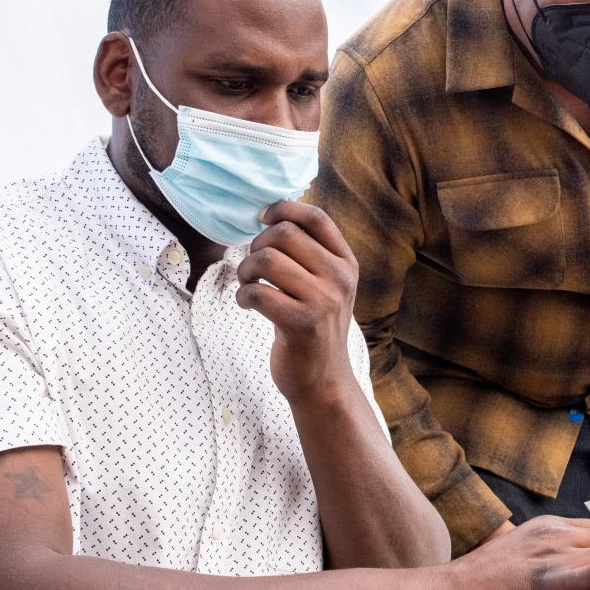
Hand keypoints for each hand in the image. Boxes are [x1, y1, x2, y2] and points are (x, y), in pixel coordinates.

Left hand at [235, 201, 358, 402]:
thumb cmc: (315, 327)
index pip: (315, 217)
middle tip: (252, 266)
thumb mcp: (326, 286)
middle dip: (256, 244)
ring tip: (247, 285)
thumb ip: (310, 253)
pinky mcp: (302, 324)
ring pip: (267, 259)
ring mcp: (324, 302)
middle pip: (285, 234)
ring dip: (245, 270)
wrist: (323, 380)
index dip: (283, 209)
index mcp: (346, 263)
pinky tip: (246, 305)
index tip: (263, 219)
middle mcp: (340, 278)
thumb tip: (273, 215)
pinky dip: (243, 296)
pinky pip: (257, 293)